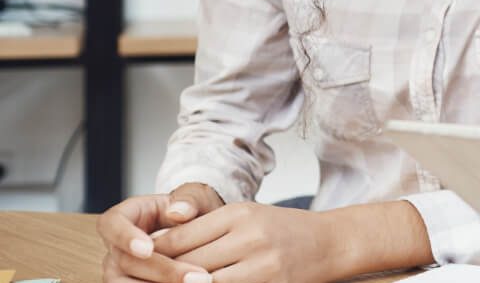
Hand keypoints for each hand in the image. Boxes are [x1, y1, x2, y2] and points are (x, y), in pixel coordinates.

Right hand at [100, 184, 225, 282]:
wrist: (201, 234)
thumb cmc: (192, 211)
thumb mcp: (195, 197)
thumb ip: (190, 200)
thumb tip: (178, 212)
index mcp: (126, 216)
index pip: (112, 224)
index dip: (125, 237)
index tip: (147, 249)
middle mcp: (117, 247)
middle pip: (126, 262)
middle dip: (163, 271)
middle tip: (196, 277)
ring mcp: (119, 272)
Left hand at [150, 202, 338, 282]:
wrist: (331, 243)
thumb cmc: (284, 229)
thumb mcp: (246, 215)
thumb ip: (205, 226)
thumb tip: (158, 242)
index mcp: (240, 214)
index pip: (180, 237)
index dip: (154, 253)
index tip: (137, 260)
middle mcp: (250, 237)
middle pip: (188, 263)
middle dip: (164, 275)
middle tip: (144, 278)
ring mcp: (262, 265)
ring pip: (204, 282)